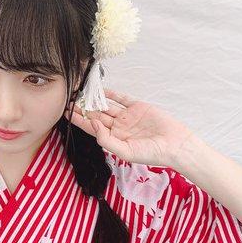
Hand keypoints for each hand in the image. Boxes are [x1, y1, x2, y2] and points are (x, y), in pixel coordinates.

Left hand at [64, 88, 195, 167]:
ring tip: (81, 94)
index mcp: (114, 139)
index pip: (92, 128)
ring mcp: (128, 116)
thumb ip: (106, 140)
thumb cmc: (152, 153)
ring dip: (94, 101)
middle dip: (83, 109)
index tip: (66, 113)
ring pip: (107, 106)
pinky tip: (101, 90)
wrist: (175, 145)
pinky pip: (121, 98)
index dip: (79, 121)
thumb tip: (92, 125)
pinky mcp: (137, 107)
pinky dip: (112, 93)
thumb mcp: (125, 152)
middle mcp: (119, 127)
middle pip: (96, 116)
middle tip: (69, 100)